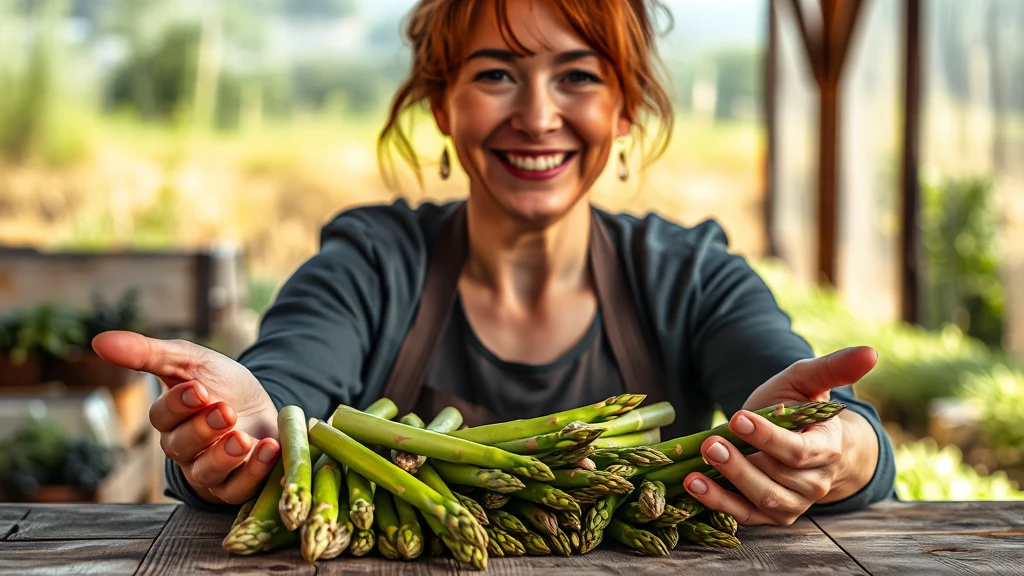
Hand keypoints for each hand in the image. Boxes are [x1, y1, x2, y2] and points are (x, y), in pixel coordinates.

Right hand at [92, 330, 279, 504]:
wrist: (263, 408)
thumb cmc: (222, 385)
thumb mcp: (191, 361)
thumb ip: (148, 353)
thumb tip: (98, 340)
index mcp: (170, 419)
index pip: (162, 417)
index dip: (178, 404)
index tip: (199, 389)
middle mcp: (184, 449)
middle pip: (181, 446)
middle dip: (203, 428)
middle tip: (225, 411)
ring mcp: (209, 471)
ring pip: (205, 473)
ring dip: (225, 456)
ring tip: (244, 438)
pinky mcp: (236, 487)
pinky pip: (238, 489)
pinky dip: (255, 471)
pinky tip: (269, 449)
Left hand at [683, 346, 880, 525]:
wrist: (797, 437)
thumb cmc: (801, 405)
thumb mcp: (810, 381)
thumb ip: (835, 368)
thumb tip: (871, 352)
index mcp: (828, 446)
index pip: (800, 450)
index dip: (769, 438)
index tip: (739, 418)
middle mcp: (815, 480)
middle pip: (777, 476)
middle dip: (741, 460)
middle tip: (712, 442)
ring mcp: (794, 501)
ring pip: (763, 498)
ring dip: (729, 482)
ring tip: (700, 463)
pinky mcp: (771, 514)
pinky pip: (745, 515)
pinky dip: (718, 502)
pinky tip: (694, 485)